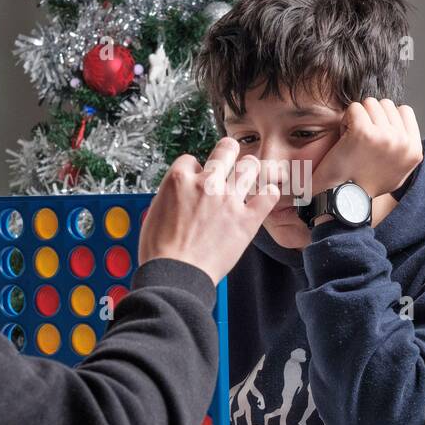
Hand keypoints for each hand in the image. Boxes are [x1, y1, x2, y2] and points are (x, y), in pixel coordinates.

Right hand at [139, 137, 280, 284]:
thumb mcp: (154, 213)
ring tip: (249, 176)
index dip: (195, 170)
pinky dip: (270, 194)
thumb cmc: (160, 252)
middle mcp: (206, 184)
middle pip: (226, 149)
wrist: (175, 275)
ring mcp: (229, 200)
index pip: (192, 160)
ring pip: (250, 166)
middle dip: (228, 151)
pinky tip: (267, 195)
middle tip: (230, 157)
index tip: (197, 180)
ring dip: (250, 169)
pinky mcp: (247, 219)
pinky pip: (269, 196)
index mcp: (179, 180)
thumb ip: (172, 197)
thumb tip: (181, 194)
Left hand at [310, 98, 421, 199]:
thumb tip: (403, 127)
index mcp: (414, 150)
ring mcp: (385, 136)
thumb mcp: (398, 171)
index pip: (405, 111)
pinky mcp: (364, 132)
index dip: (386, 118)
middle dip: (372, 117)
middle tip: (362, 140)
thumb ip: (404, 148)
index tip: (375, 136)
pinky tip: (344, 139)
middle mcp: (403, 142)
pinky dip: (346, 121)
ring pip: (370, 104)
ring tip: (353, 139)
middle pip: (386, 105)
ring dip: (358, 118)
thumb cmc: (365, 186)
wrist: (344, 199)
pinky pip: (354, 108)